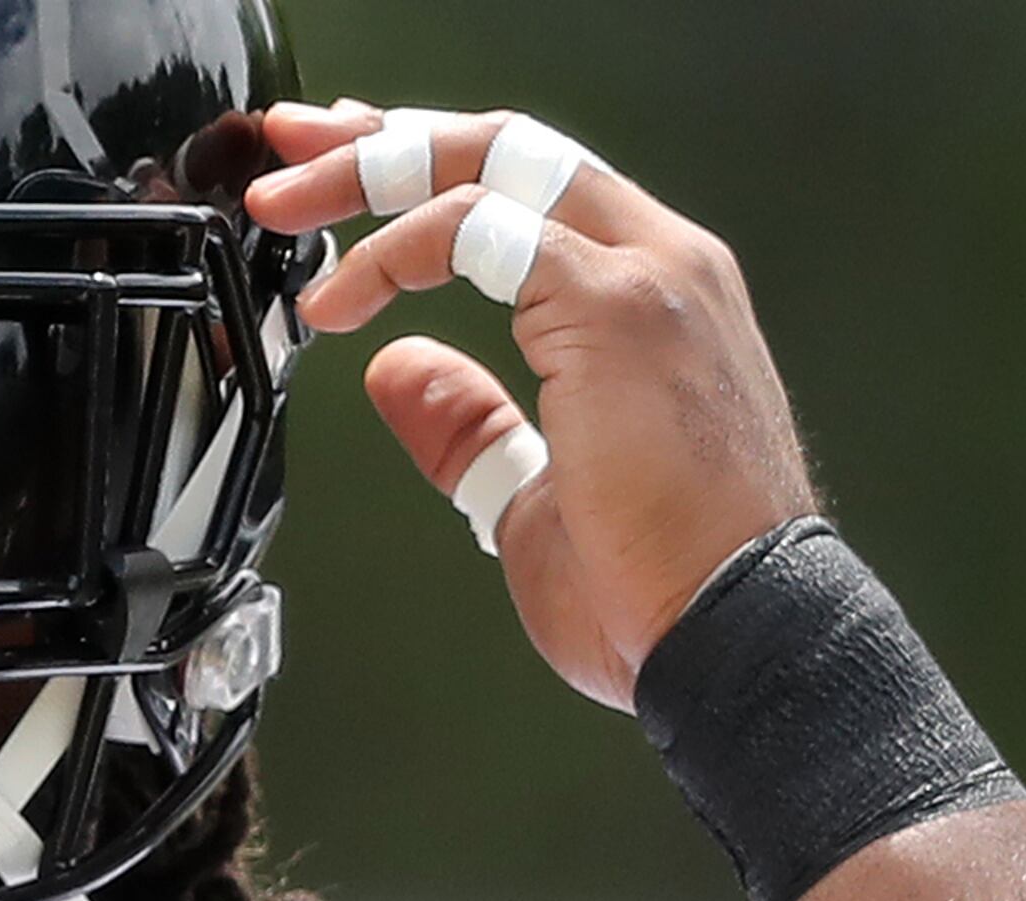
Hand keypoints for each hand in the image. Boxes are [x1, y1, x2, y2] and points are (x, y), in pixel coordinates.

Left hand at [247, 104, 816, 709]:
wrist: (737, 634)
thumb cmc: (663, 590)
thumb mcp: (535, 496)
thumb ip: (468, 425)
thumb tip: (396, 371)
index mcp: (655, 297)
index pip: (533, 189)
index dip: (429, 169)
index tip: (345, 179)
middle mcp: (663, 265)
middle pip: (508, 149)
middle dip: (385, 140)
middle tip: (293, 153)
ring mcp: (648, 278)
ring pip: (494, 166)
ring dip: (371, 176)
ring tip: (288, 212)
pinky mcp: (619, 310)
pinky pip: (482, 233)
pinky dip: (396, 251)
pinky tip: (341, 299)